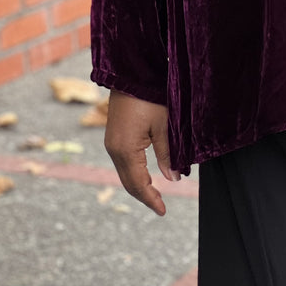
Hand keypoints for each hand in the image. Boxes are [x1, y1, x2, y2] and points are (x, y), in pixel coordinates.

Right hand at [104, 89, 179, 215]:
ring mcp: (111, 143)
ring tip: (156, 194)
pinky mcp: (113, 136)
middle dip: (144, 195)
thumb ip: (167, 154)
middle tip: (161, 206)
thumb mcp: (164, 125)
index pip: (139, 184)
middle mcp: (114, 150)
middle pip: (129, 182)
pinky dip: (134, 172)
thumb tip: (173, 179)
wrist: (129, 74)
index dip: (151, 199)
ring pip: (125, 173)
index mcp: (126, 150)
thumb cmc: (150, 96)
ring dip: (139, 184)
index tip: (163, 211)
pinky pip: (123, 162)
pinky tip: (146, 174)